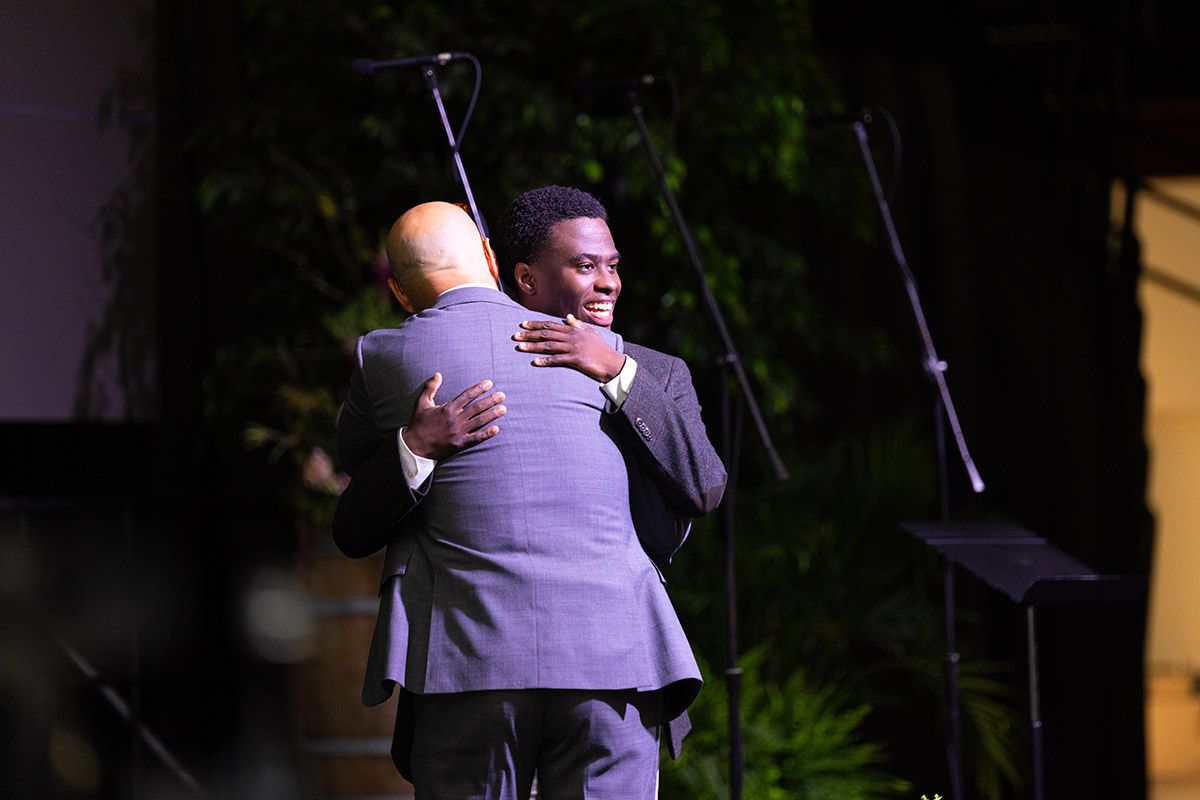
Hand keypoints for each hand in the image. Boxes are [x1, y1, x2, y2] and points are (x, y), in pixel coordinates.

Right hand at [401, 373, 505, 459]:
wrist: (415, 447)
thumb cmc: (418, 424)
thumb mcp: (421, 403)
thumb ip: (430, 388)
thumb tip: (438, 374)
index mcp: (448, 409)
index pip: (467, 395)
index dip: (479, 388)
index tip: (489, 384)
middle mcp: (455, 419)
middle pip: (477, 408)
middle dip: (491, 400)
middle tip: (502, 395)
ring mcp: (458, 432)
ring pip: (480, 421)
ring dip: (493, 414)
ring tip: (504, 409)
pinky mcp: (459, 444)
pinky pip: (476, 438)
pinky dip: (486, 434)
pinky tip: (496, 429)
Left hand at [512, 315, 626, 381]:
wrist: (613, 362)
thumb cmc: (602, 349)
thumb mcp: (591, 333)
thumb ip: (578, 325)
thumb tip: (568, 317)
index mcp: (573, 330)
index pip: (550, 325)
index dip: (536, 324)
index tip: (523, 324)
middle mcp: (572, 336)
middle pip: (546, 334)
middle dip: (529, 334)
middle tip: (515, 336)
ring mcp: (573, 347)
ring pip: (549, 346)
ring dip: (533, 346)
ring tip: (520, 347)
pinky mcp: (576, 359)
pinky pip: (557, 359)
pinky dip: (546, 361)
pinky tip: (536, 362)